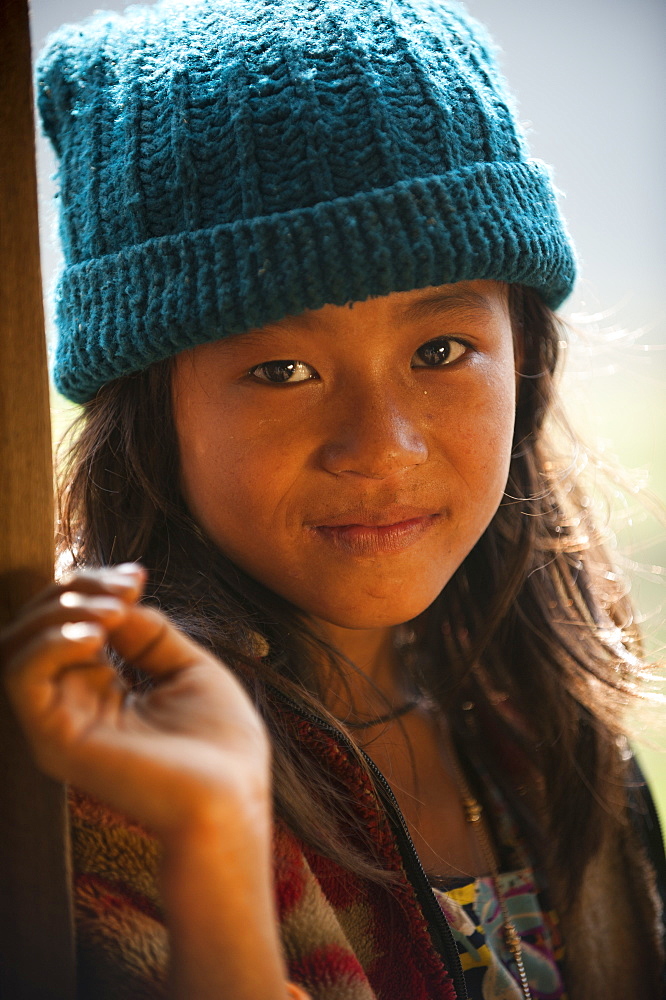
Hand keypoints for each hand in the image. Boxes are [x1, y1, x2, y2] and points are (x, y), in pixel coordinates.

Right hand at [0, 565, 271, 841]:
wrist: (233, 800)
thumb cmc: (222, 744)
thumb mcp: (187, 668)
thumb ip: (147, 633)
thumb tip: (114, 601)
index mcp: (101, 691)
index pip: (68, 626)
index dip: (93, 587)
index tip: (137, 575)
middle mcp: (71, 706)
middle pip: (35, 629)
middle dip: (75, 589)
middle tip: (123, 585)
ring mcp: (58, 725)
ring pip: (17, 647)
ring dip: (60, 611)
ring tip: (110, 610)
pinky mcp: (54, 740)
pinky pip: (22, 677)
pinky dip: (52, 642)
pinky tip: (97, 634)